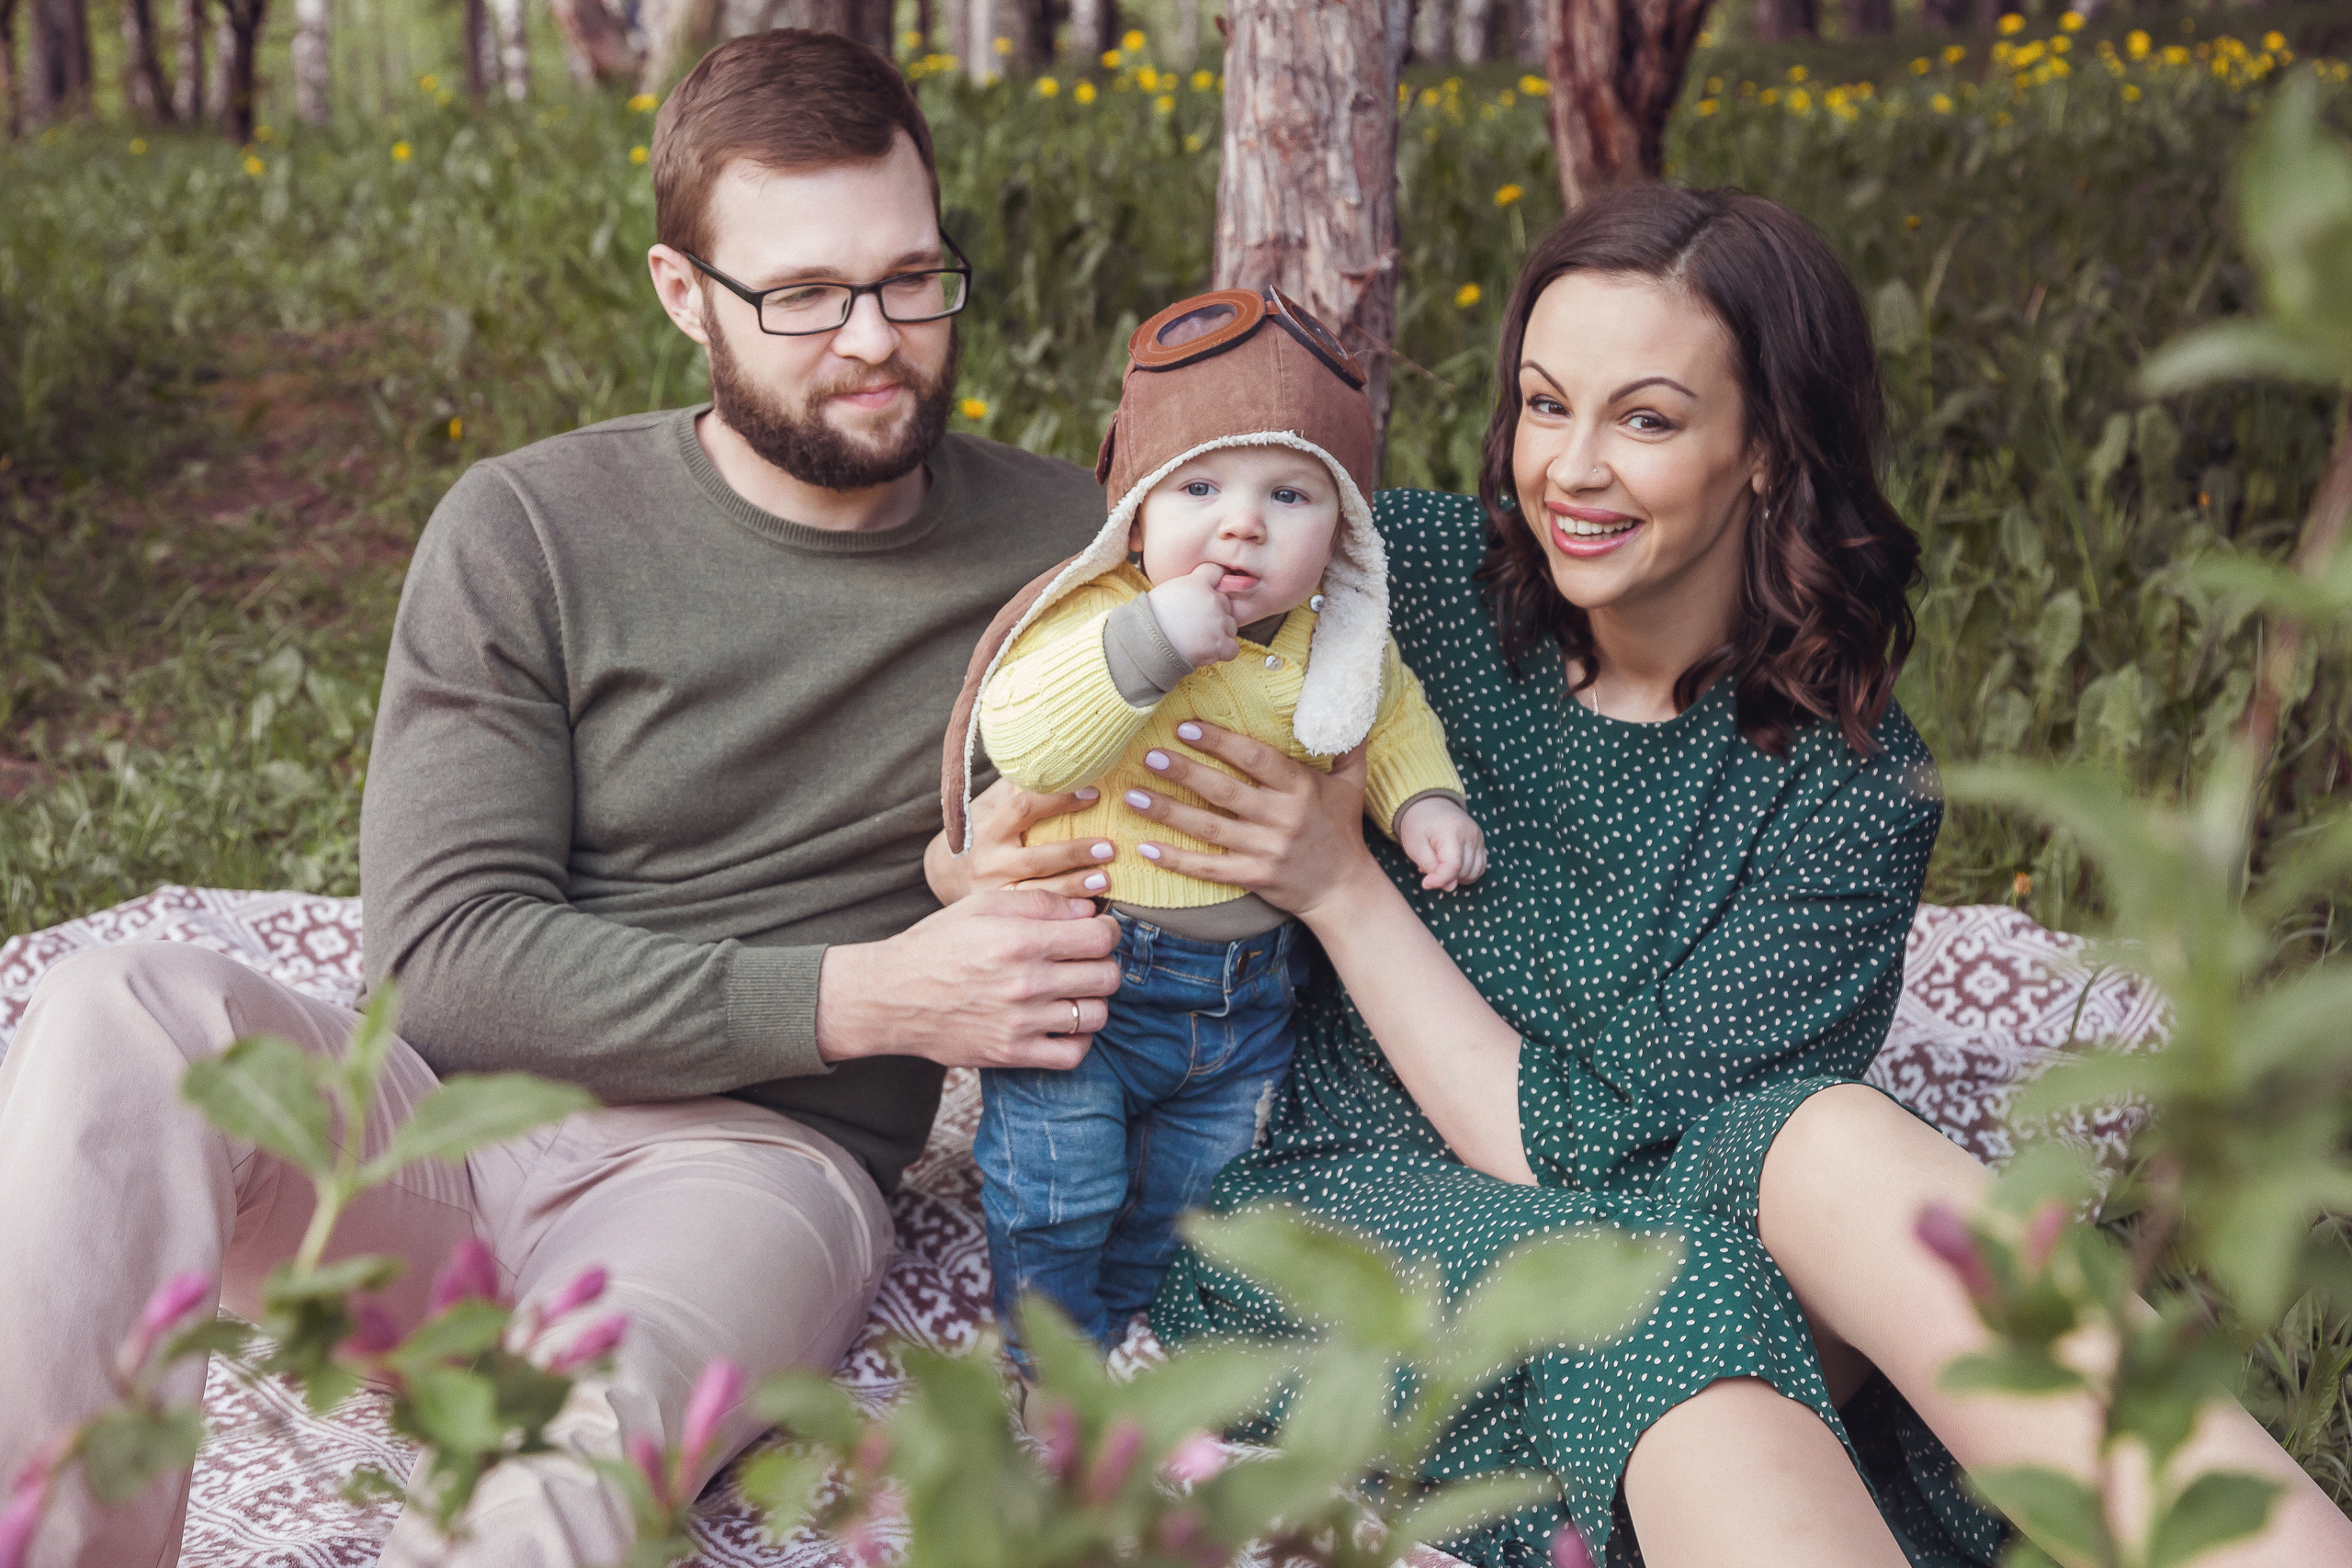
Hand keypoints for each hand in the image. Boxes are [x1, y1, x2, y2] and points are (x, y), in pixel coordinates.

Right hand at [816, 889, 1121, 1069]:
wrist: (891, 996)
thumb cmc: (936, 944)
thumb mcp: (981, 906)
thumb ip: (1039, 902)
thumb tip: (1089, 909)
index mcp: (1021, 940)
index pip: (1100, 937)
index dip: (1107, 931)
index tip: (1096, 932)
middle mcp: (1026, 982)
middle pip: (1107, 976)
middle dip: (1103, 964)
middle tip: (1084, 962)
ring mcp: (1021, 1022)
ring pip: (1096, 1015)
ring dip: (1091, 1002)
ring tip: (1072, 992)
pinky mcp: (1012, 1053)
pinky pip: (1073, 1054)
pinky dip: (1077, 1040)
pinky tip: (1062, 1024)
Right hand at [926, 778, 1116, 901]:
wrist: (941, 873)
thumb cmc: (977, 831)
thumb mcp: (988, 805)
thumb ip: (1015, 788)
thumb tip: (1056, 760)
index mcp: (989, 826)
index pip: (1024, 808)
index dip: (1059, 799)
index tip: (1093, 793)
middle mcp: (990, 860)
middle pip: (1036, 857)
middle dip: (1074, 852)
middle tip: (1110, 847)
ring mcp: (996, 890)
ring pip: (1039, 892)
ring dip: (1075, 886)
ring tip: (1106, 880)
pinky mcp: (1003, 913)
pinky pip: (1036, 913)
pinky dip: (1064, 911)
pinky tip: (1089, 908)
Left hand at [1119, 720, 1384, 924]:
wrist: (1344, 890)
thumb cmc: (1343, 830)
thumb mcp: (1351, 784)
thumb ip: (1346, 745)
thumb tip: (1348, 706)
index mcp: (1300, 788)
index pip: (1255, 759)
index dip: (1220, 742)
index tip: (1186, 727)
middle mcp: (1281, 818)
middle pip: (1224, 791)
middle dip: (1184, 772)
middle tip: (1149, 756)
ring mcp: (1265, 850)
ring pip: (1208, 828)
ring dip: (1168, 811)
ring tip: (1133, 795)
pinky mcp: (1253, 877)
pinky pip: (1208, 868)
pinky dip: (1176, 860)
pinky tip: (1146, 847)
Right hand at [1146, 562, 1239, 668]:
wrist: (1145, 640)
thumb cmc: (1151, 617)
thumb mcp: (1169, 591)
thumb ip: (1190, 587)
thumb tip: (1201, 592)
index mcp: (1198, 583)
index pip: (1218, 573)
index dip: (1214, 584)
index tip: (1207, 595)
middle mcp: (1211, 599)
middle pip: (1226, 604)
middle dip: (1216, 614)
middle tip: (1196, 624)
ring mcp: (1217, 622)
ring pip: (1231, 627)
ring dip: (1220, 633)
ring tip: (1198, 639)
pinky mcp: (1218, 644)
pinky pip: (1233, 649)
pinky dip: (1223, 652)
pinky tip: (1208, 651)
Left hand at [1396, 797, 1486, 891]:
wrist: (1428, 804)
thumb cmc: (1418, 826)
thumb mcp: (1415, 847)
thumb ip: (1431, 868)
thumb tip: (1450, 887)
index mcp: (1452, 833)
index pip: (1453, 867)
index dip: (1439, 880)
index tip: (1425, 883)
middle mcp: (1471, 834)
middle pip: (1464, 872)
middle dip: (1447, 877)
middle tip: (1430, 867)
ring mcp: (1479, 837)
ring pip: (1474, 873)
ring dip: (1457, 876)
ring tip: (1440, 864)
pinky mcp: (1481, 841)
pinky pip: (1480, 866)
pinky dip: (1466, 871)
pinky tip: (1451, 864)